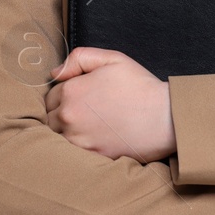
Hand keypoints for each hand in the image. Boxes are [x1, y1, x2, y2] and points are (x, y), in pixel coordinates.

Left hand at [44, 47, 175, 163]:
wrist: (165, 118)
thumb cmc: (141, 86)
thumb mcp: (112, 59)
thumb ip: (79, 58)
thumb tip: (54, 73)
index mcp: (71, 92)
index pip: (51, 95)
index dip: (65, 93)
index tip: (82, 96)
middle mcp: (69, 117)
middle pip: (50, 117)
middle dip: (62, 112)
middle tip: (87, 111)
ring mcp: (78, 140)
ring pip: (58, 136)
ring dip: (68, 131)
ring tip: (90, 125)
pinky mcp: (89, 156)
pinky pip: (72, 152)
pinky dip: (79, 145)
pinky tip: (96, 138)